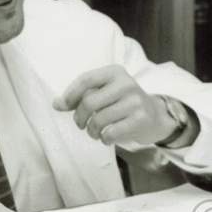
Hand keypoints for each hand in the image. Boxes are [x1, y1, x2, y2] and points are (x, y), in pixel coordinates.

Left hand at [53, 65, 178, 145]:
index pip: (85, 80)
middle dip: (79, 117)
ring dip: (91, 131)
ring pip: (98, 120)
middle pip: (89, 102)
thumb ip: (81, 96)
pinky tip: (107, 137)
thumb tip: (56, 104)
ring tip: (94, 132)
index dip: (70, 95)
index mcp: (114, 72)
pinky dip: (104, 138)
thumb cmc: (121, 104)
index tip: (62, 106)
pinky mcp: (141, 119)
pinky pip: (111, 133)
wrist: (155, 116)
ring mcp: (135, 101)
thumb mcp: (104, 93)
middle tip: (81, 124)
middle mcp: (126, 83)